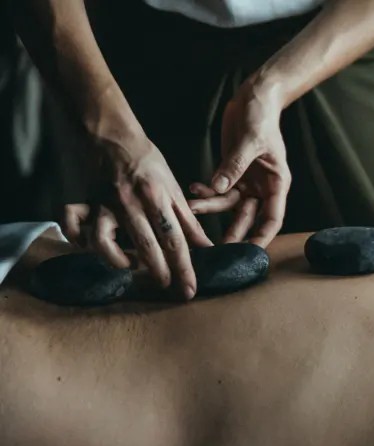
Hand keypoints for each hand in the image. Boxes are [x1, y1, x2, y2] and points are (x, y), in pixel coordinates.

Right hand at [64, 134, 212, 299]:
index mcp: (157, 197)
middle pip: (146, 245)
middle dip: (160, 272)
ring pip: (104, 241)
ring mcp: (104, 204)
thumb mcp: (175, 190)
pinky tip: (89, 249)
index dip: (184, 267)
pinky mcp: (86, 203)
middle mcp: (130, 203)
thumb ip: (189, 222)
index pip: (175, 239)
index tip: (190, 288)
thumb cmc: (149, 165)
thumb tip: (207, 248)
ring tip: (133, 266)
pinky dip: (77, 239)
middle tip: (170, 287)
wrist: (114, 137)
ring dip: (118, 260)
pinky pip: (72, 224)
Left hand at [188, 82, 290, 247]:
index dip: (262, 238)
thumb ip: (235, 165)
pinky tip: (194, 188)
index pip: (272, 219)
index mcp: (277, 183)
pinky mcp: (231, 173)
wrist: (254, 97)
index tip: (249, 254)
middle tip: (214, 248)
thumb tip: (218, 188)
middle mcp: (263, 187)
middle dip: (232, 232)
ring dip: (211, 207)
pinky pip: (217, 189)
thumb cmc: (261, 117)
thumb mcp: (251, 140)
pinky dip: (206, 190)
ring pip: (229, 205)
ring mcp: (247, 181)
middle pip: (248, 218)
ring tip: (192, 206)